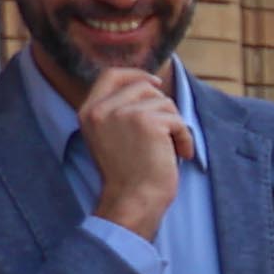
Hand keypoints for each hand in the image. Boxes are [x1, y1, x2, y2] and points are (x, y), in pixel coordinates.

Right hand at [81, 69, 191, 238]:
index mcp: (88, 111)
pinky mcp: (146, 120)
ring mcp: (122, 112)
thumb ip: (119, 110)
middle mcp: (101, 109)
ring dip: (175, 124)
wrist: (133, 199)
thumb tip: (149, 84)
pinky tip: (181, 154)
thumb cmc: (129, 174)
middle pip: (144, 86)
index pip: (110, 75)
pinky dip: (185, 138)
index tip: (156, 83)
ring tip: (170, 148)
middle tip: (167, 132)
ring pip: (164, 102)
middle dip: (163, 107)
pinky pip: (178, 119)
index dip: (136, 74)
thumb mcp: (111, 136)